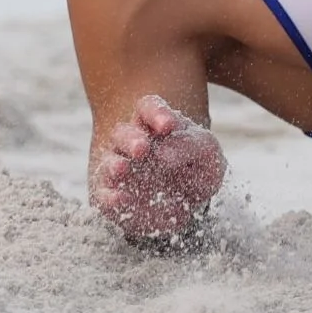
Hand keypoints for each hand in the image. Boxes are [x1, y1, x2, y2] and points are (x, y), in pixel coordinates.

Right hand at [90, 95, 225, 241]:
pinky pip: (104, 196)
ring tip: (122, 170)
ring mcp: (120, 171)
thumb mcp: (207, 153)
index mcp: (156, 125)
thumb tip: (165, 152)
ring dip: (114, 165)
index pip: (148, 107)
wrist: (190, 205)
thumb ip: (191, 145)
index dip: (155, 113)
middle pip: (122, 132)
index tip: (168, 126)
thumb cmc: (198, 169)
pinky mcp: (112, 198)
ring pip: (109, 162)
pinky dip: (109, 197)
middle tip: (142, 149)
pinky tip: (120, 199)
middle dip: (131, 139)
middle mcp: (132, 144)